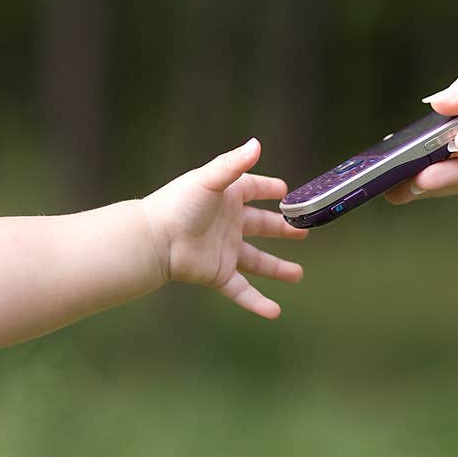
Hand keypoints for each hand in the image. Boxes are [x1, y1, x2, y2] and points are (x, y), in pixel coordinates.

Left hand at [142, 138, 306, 318]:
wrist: (154, 240)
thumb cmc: (178, 205)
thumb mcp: (209, 180)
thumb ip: (233, 165)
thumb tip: (256, 144)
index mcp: (228, 198)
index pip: (254, 190)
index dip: (269, 189)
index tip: (286, 192)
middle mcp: (229, 224)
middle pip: (262, 226)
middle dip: (282, 230)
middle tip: (303, 231)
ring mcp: (225, 250)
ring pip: (257, 262)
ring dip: (278, 269)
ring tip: (298, 274)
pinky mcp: (218, 274)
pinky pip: (242, 290)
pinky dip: (257, 303)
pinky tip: (274, 312)